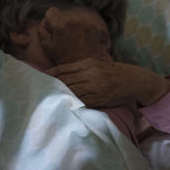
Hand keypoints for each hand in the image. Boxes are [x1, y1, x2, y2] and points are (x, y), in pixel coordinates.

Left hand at [47, 59, 169, 107]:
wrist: (134, 80)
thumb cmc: (115, 73)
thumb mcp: (97, 65)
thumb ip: (81, 69)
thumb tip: (62, 74)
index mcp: (87, 64)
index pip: (62, 69)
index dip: (49, 74)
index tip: (36, 78)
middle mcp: (89, 74)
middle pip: (63, 80)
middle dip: (49, 85)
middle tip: (34, 90)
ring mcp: (94, 86)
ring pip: (70, 90)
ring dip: (57, 95)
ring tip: (44, 100)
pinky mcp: (98, 98)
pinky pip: (81, 101)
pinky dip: (70, 103)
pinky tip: (61, 106)